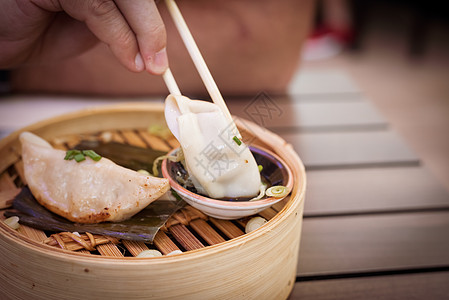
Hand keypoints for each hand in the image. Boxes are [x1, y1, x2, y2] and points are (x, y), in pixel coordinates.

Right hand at [0, 0, 167, 73]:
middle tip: (160, 64)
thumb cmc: (42, 27)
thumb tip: (154, 41)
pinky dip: (120, 37)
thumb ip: (121, 23)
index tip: (166, 48)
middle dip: (152, 27)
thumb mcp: (93, 27)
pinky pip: (100, 6)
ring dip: (143, 33)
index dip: (155, 18)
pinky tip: (129, 60)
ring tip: (149, 66)